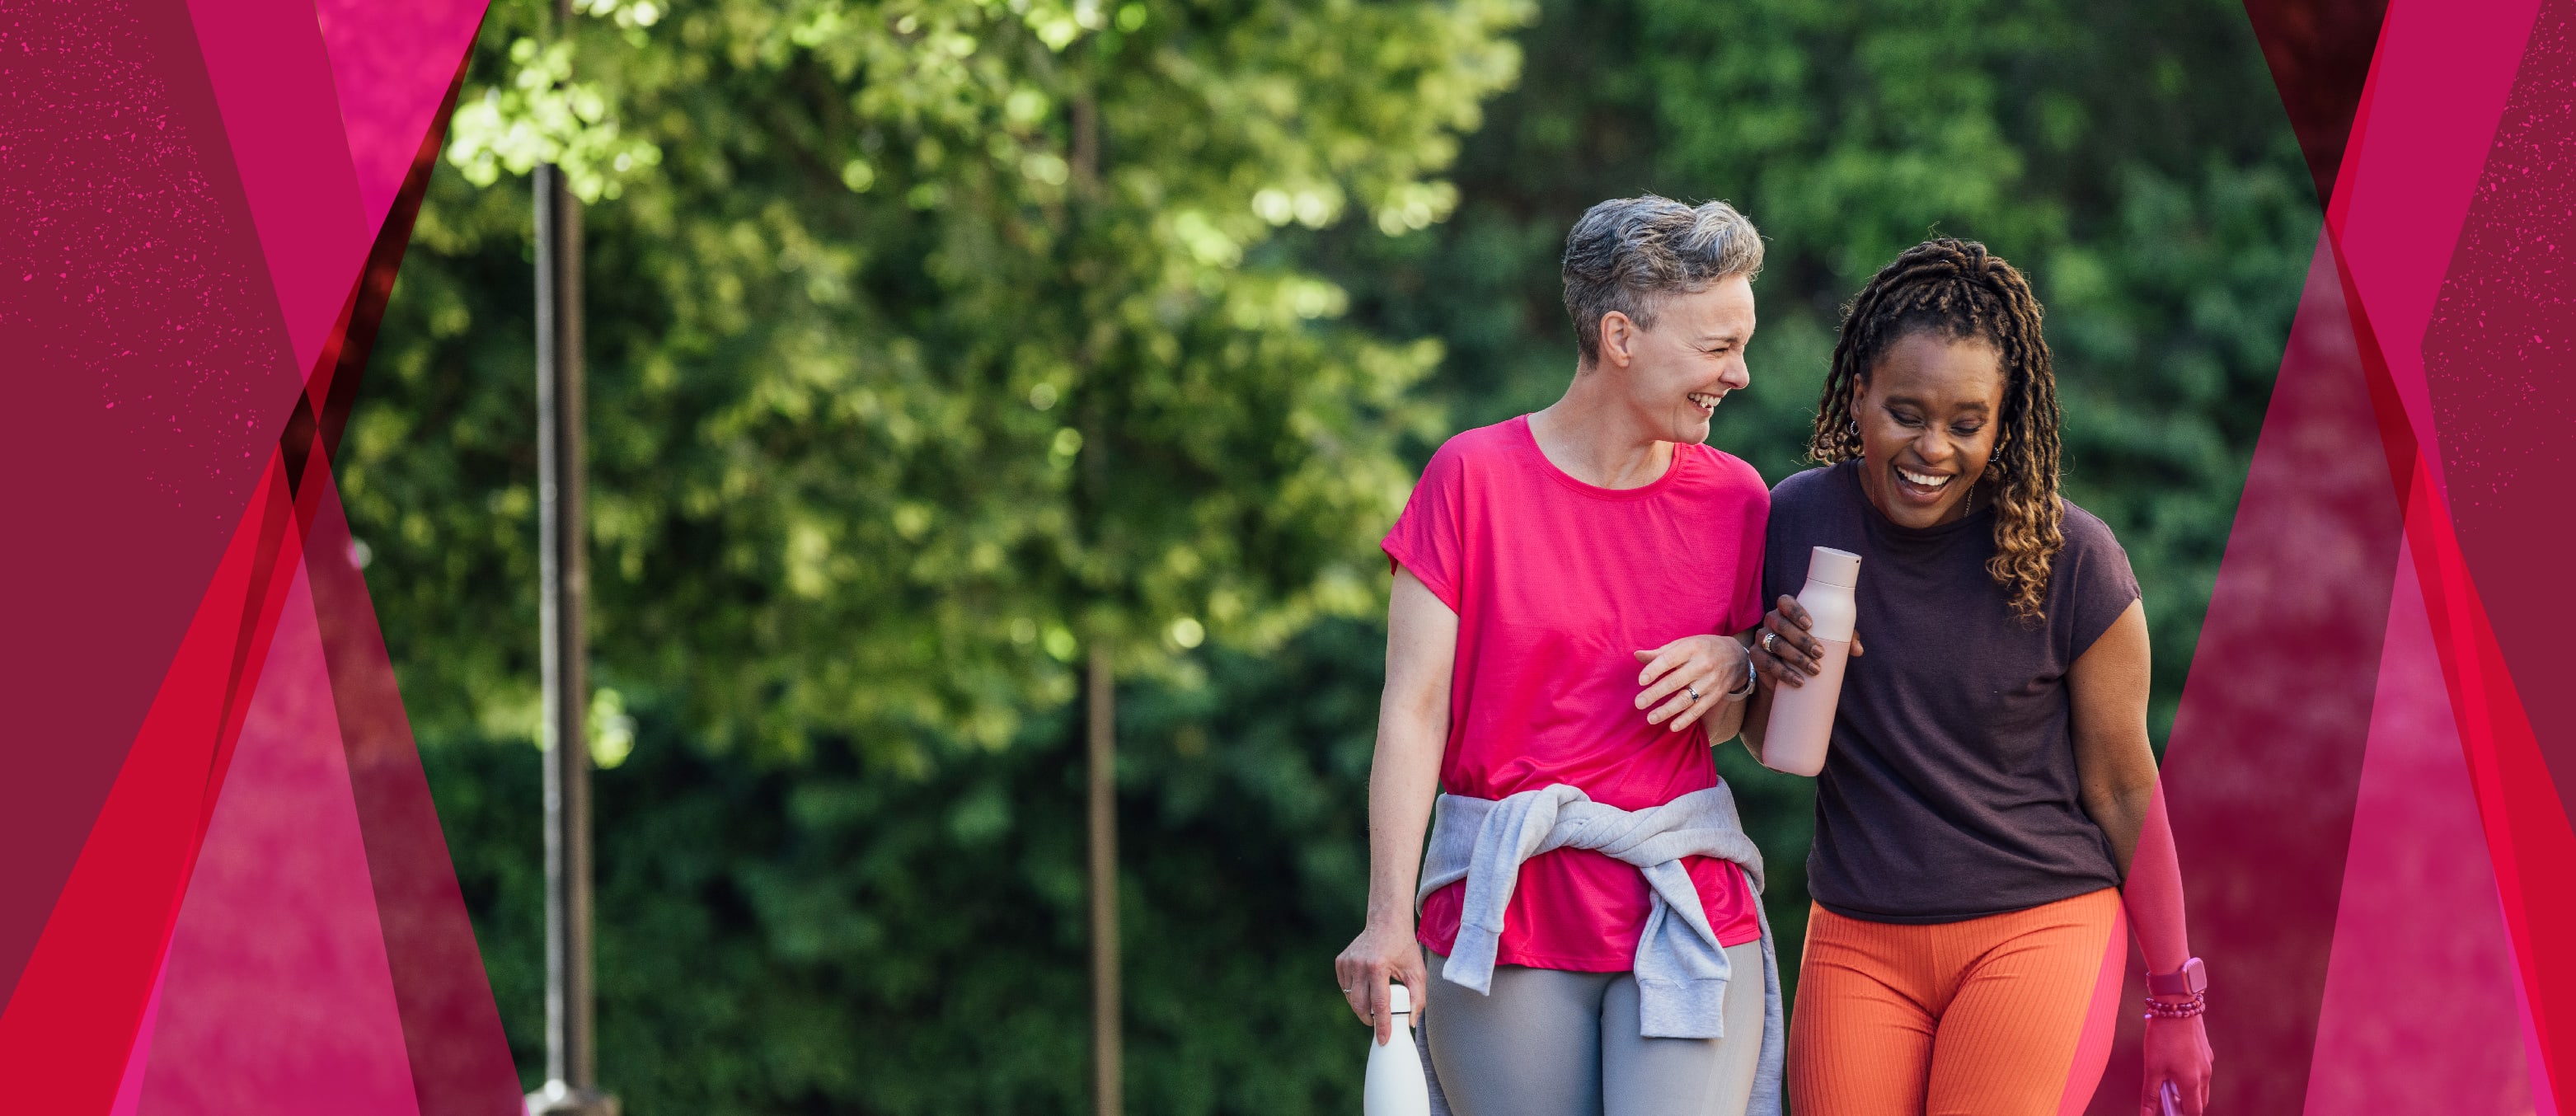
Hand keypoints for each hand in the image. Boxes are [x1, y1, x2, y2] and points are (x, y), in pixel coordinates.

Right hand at [1335, 920, 1427, 1046]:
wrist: (1386, 923)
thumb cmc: (1403, 948)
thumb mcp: (1417, 972)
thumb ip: (1418, 998)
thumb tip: (1410, 1021)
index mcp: (1378, 966)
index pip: (1379, 1004)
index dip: (1382, 1025)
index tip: (1384, 1039)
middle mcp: (1359, 964)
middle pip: (1361, 1005)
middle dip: (1370, 1019)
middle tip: (1379, 1023)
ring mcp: (1347, 962)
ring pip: (1351, 998)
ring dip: (1362, 1007)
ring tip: (1375, 1004)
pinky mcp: (1340, 962)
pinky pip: (1345, 987)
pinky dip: (1354, 993)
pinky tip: (1366, 988)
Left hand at [1633, 635, 1746, 731]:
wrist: (1736, 657)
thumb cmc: (1702, 648)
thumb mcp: (1684, 644)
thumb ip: (1660, 652)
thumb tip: (1637, 656)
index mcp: (1692, 648)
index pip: (1670, 660)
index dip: (1654, 670)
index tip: (1641, 681)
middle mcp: (1702, 665)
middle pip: (1676, 681)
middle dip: (1656, 693)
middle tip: (1639, 703)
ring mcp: (1710, 682)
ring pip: (1687, 699)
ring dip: (1668, 710)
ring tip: (1651, 718)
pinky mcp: (1715, 695)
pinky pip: (1699, 709)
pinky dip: (1686, 719)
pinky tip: (1672, 727)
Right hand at [1752, 595, 1861, 689]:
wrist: (1787, 675)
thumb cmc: (1809, 649)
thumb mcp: (1827, 641)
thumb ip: (1842, 639)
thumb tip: (1857, 650)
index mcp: (1786, 612)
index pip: (1785, 602)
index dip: (1795, 611)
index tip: (1810, 624)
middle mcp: (1771, 621)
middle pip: (1781, 624)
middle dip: (1802, 639)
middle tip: (1820, 654)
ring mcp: (1761, 638)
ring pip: (1775, 643)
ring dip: (1795, 657)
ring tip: (1815, 670)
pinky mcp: (1756, 657)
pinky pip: (1767, 662)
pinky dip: (1783, 672)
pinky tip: (1798, 681)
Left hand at [2141, 1014, 2211, 1113]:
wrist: (2177, 1006)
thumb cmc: (2163, 1037)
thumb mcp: (2152, 1068)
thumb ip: (2151, 1095)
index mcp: (2192, 1082)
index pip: (2193, 1112)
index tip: (2171, 1115)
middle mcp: (2204, 1074)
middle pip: (2199, 1101)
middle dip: (2185, 1105)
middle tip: (2166, 1100)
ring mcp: (2207, 1062)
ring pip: (2200, 1085)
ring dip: (2187, 1089)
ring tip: (2166, 1080)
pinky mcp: (2206, 1051)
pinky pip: (2200, 1070)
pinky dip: (2189, 1074)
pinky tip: (2173, 1062)